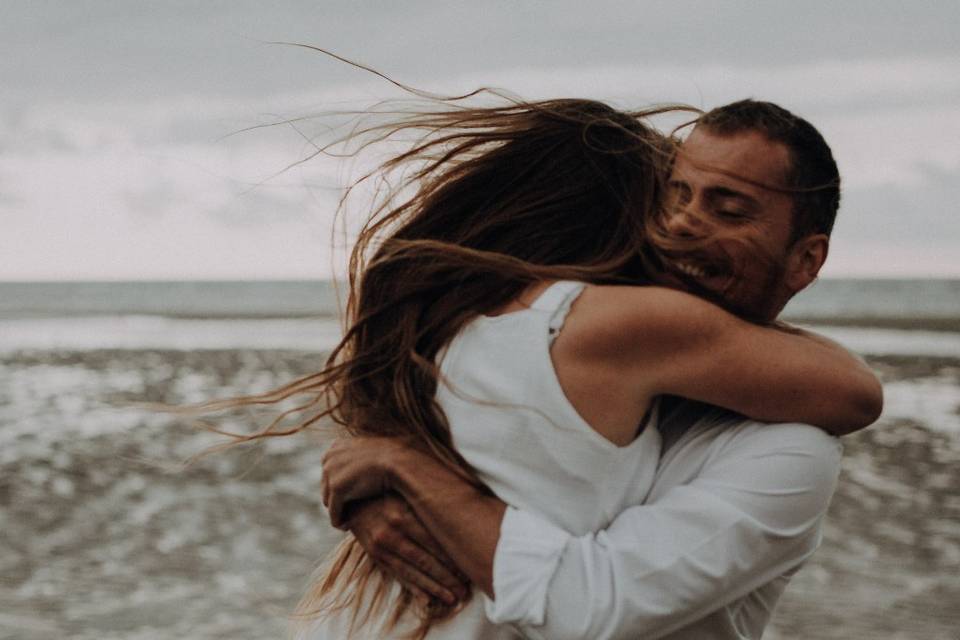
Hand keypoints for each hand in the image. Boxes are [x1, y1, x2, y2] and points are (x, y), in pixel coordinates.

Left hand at [321, 435, 413, 527]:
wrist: (399, 463)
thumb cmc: (391, 459)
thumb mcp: (371, 453)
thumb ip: (359, 458)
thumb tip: (356, 468)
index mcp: (335, 447)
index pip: (330, 472)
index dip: (340, 486)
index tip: (350, 496)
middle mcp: (329, 458)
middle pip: (326, 487)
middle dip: (337, 499)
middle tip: (349, 510)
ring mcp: (331, 473)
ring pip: (328, 500)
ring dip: (338, 510)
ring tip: (349, 519)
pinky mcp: (337, 489)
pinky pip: (334, 512)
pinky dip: (339, 520)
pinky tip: (347, 526)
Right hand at [346, 494, 469, 606]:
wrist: (352, 495)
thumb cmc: (388, 491)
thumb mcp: (406, 494)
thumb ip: (428, 507)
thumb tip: (460, 520)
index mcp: (404, 515)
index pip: (435, 542)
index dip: (453, 559)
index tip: (469, 570)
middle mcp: (392, 533)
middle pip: (426, 561)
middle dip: (448, 579)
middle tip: (465, 591)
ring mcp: (381, 547)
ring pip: (413, 573)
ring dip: (434, 588)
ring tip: (452, 599)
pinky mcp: (374, 555)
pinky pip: (397, 576)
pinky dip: (413, 589)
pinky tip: (427, 600)